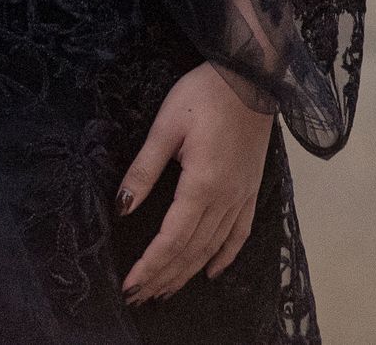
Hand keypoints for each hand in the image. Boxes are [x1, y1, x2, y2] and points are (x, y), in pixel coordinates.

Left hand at [117, 61, 272, 303]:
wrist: (250, 78)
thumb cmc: (203, 95)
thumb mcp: (164, 127)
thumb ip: (144, 170)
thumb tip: (124, 207)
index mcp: (203, 184)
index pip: (173, 238)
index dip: (151, 264)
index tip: (131, 284)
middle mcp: (226, 198)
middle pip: (192, 249)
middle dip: (164, 276)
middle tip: (138, 296)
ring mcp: (243, 196)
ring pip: (214, 247)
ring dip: (188, 271)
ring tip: (165, 291)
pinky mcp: (251, 189)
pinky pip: (239, 233)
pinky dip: (225, 255)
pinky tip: (212, 271)